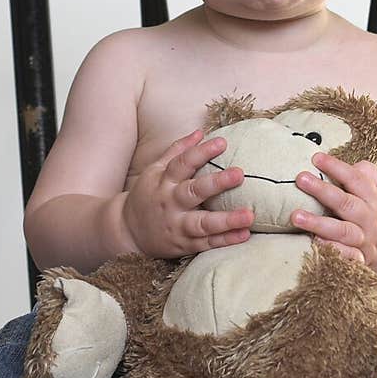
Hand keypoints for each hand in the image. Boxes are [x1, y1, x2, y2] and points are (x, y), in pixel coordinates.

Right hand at [122, 129, 253, 257]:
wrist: (127, 231)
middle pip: (193, 192)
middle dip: (216, 183)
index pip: (183, 163)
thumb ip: (177, 151)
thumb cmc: (148, 195)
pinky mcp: (184, 245)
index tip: (222, 142)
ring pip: (202, 223)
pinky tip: (244, 234)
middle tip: (239, 174)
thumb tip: (200, 132)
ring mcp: (177, 226)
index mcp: (164, 182)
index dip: (202, 152)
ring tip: (249, 215)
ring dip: (226, 220)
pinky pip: (206, 243)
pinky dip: (225, 240)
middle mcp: (170, 203)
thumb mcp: (155, 170)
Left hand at [291, 152, 376, 276]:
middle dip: (322, 191)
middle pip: (346, 203)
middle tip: (301, 179)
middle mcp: (371, 219)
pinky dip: (333, 251)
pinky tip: (316, 243)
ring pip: (343, 231)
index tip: (316, 158)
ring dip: (319, 224)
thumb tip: (351, 163)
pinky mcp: (363, 261)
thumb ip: (371, 176)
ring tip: (296, 216)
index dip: (337, 168)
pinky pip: (348, 257)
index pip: (356, 179)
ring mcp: (367, 241)